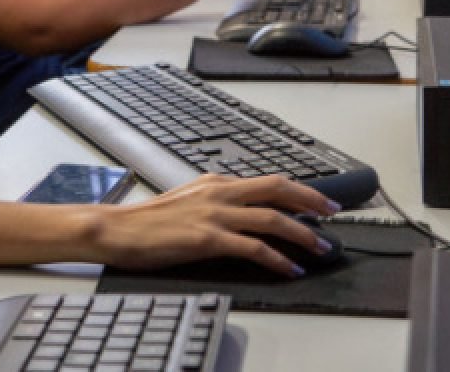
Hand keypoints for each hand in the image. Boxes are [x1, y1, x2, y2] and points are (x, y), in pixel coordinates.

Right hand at [89, 174, 339, 274]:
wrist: (115, 230)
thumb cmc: (147, 221)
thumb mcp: (186, 200)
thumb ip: (215, 200)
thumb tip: (241, 209)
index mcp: (215, 182)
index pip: (267, 181)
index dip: (299, 189)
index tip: (319, 200)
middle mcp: (219, 192)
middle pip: (278, 189)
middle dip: (312, 201)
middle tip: (334, 214)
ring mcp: (214, 215)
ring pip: (272, 218)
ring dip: (302, 234)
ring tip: (321, 248)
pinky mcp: (206, 239)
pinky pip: (252, 248)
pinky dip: (276, 259)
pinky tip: (288, 269)